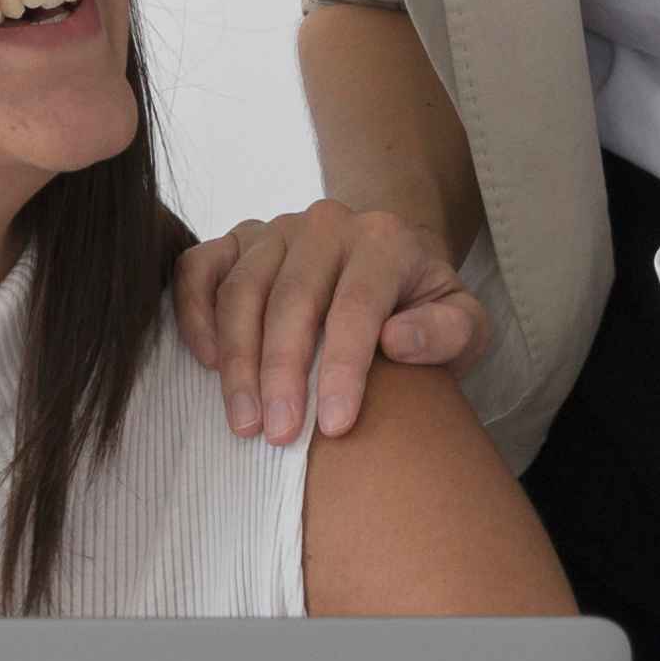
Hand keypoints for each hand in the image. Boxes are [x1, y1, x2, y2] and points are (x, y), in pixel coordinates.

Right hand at [170, 200, 488, 444]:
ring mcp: (275, 229)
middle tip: (280, 436)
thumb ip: (448, 332)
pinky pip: (198, 268)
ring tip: (245, 421)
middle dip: (282, 373)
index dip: (344, 368)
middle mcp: (326, 224)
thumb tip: (398, 340)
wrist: (392, 269)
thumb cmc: (424, 310)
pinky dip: (195, 315)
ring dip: (238, 361)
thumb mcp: (464, 326)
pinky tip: (209, 364)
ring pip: (242, 289)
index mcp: (384, 239)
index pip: (357, 304)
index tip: (336, 426)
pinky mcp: (236, 240)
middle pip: (293, 298)